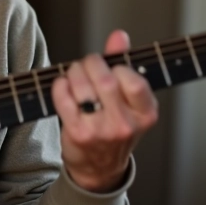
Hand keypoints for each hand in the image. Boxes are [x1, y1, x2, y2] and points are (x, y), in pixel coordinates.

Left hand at [51, 30, 157, 191]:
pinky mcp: (78, 134)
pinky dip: (60, 86)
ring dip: (74, 72)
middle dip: (91, 63)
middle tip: (86, 65)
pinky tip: (63, 86)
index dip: (117, 67)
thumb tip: (119, 35)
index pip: (133, 80)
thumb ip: (123, 64)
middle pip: (105, 79)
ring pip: (83, 87)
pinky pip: (64, 98)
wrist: (99, 168)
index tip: (110, 68)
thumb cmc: (114, 126)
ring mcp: (101, 131)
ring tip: (74, 75)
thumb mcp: (128, 100)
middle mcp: (126, 124)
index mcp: (145, 113)